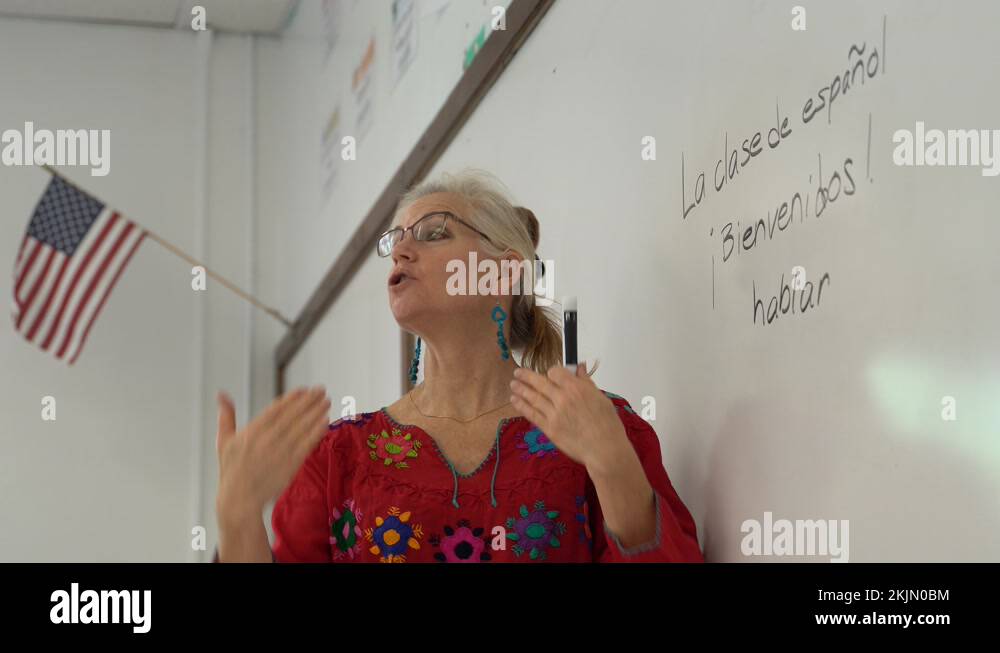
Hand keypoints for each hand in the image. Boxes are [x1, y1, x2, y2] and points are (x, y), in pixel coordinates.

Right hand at [215, 386, 330, 523]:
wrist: (239, 500)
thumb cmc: (231, 470)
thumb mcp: (224, 441)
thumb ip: (226, 416)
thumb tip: (222, 394)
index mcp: (250, 433)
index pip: (275, 410)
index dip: (291, 399)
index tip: (303, 389)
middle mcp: (266, 440)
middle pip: (292, 416)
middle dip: (308, 401)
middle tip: (321, 390)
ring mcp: (279, 453)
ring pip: (301, 428)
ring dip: (316, 413)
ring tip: (326, 402)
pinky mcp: (290, 465)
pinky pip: (306, 445)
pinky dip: (316, 433)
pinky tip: (325, 422)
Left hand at [509, 363, 630, 474]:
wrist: (604, 449)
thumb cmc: (607, 425)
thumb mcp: (601, 398)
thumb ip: (586, 382)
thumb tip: (580, 368)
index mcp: (577, 388)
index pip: (555, 372)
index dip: (551, 371)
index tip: (548, 373)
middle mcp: (563, 398)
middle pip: (539, 383)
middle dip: (526, 376)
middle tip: (517, 372)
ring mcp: (554, 414)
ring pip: (533, 398)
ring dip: (520, 389)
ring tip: (513, 384)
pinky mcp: (549, 429)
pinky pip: (532, 414)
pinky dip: (522, 406)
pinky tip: (515, 400)